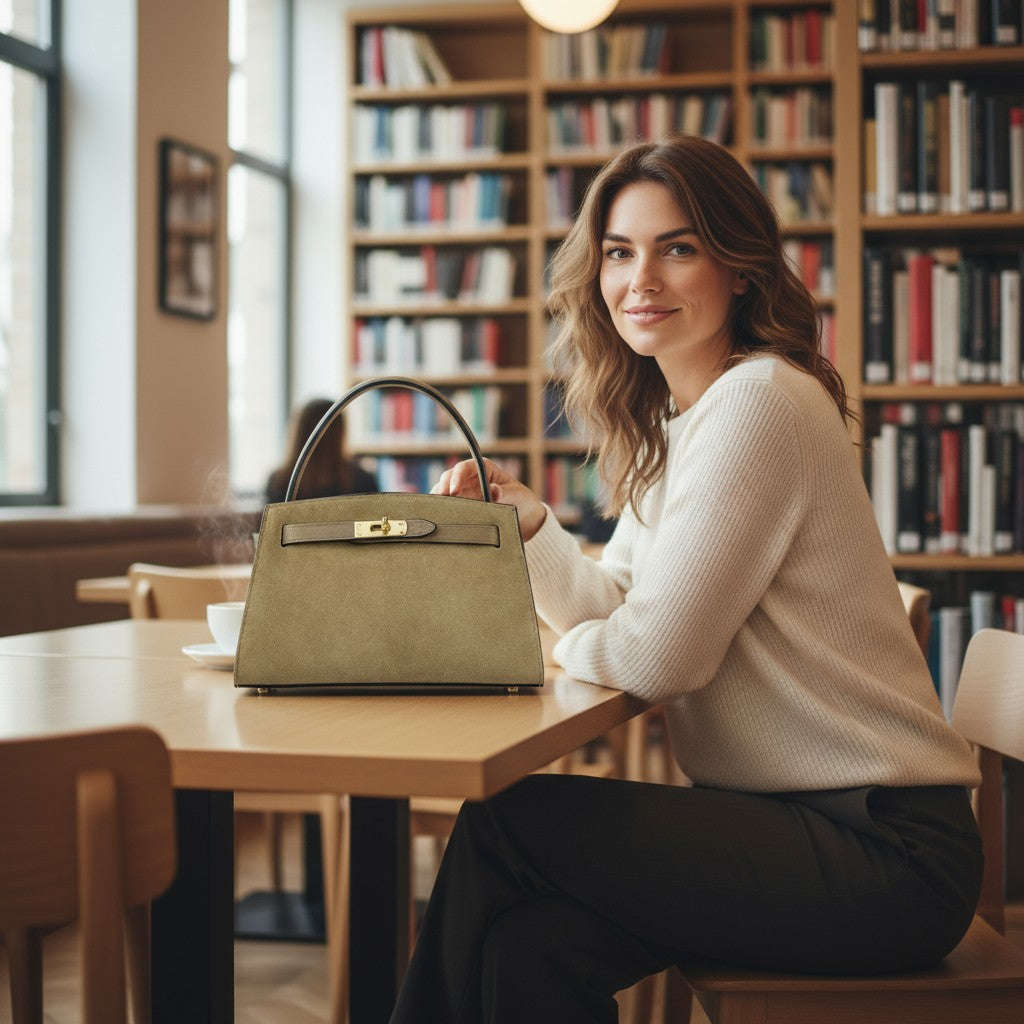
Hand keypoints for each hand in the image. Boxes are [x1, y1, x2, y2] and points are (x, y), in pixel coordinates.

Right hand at [432, 458, 546, 540]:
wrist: (525, 519)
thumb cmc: (521, 500)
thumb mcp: (516, 494)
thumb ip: (505, 493)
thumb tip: (494, 491)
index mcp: (483, 469)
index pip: (464, 468)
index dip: (456, 477)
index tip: (454, 491)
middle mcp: (470, 480)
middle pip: (448, 478)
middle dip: (442, 488)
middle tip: (440, 502)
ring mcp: (463, 494)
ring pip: (443, 493)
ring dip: (438, 500)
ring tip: (436, 511)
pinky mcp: (460, 509)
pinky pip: (446, 507)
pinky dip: (440, 511)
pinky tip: (439, 519)